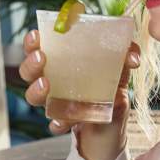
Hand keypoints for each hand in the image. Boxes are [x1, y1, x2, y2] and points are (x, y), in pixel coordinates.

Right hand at [19, 29, 140, 159]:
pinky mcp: (63, 122)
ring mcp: (54, 102)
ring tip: (45, 84)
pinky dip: (56, 123)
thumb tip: (132, 58)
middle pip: (28, 71)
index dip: (32, 42)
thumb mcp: (119, 69)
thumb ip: (126, 56)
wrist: (113, 122)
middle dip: (30, 63)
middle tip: (42, 57)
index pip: (38, 48)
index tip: (36, 35)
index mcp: (60, 62)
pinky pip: (54, 124)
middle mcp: (51, 81)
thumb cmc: (111, 87)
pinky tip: (62, 122)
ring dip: (35, 90)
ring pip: (32, 96)